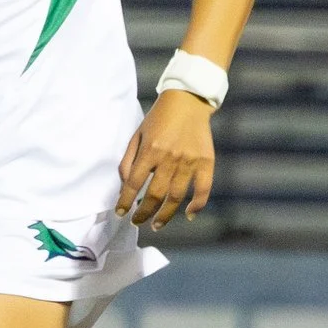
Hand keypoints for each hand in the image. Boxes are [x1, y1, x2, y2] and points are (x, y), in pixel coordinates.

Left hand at [117, 90, 215, 227]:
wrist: (188, 101)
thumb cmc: (158, 119)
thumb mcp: (137, 135)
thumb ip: (128, 160)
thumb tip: (125, 186)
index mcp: (150, 151)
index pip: (134, 183)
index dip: (126, 201)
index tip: (121, 213)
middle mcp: (170, 158)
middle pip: (155, 194)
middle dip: (144, 213)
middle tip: (137, 222)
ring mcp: (190, 161)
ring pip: (176, 196)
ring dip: (165, 215)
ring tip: (156, 225)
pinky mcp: (206, 161)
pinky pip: (203, 188)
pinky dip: (197, 204)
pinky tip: (189, 215)